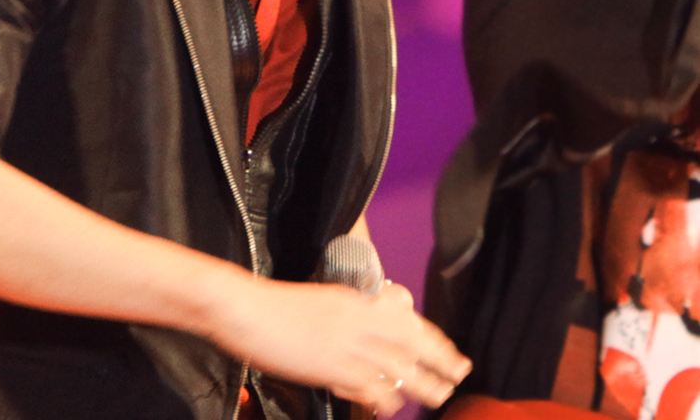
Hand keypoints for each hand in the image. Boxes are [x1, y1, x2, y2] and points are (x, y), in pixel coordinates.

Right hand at [208, 277, 470, 414]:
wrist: (245, 310)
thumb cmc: (278, 304)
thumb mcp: (325, 298)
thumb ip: (356, 311)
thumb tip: (382, 321)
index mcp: (357, 301)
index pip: (411, 323)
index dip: (437, 343)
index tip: (453, 356)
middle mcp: (357, 323)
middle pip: (413, 347)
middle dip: (441, 366)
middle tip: (457, 378)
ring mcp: (345, 347)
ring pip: (397, 370)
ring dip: (421, 386)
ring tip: (435, 396)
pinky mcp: (329, 369)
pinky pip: (368, 388)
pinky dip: (383, 397)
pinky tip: (390, 403)